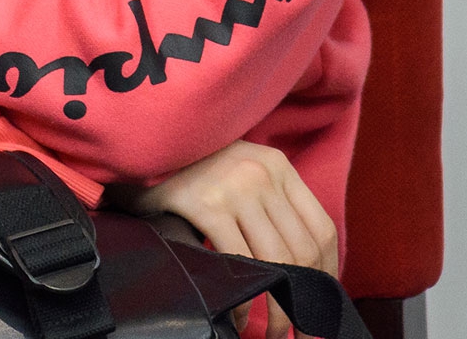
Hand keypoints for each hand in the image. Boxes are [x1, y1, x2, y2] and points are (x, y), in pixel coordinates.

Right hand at [119, 141, 335, 338]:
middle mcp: (262, 173)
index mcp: (277, 166)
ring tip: (274, 334)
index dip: (328, 275)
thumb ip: (267, 205)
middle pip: (303, 250)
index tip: (320, 305)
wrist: (138, 147)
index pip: (321, 228)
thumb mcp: (238, 174)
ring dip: (280, 309)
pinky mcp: (206, 203)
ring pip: (277, 261)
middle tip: (301, 335)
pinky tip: (238, 318)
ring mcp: (235, 187)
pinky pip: (238, 261)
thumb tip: (298, 265)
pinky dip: (244, 299)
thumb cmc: (187, 171)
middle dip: (307, 301)